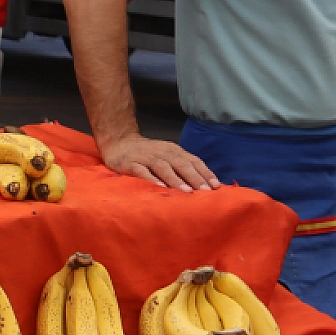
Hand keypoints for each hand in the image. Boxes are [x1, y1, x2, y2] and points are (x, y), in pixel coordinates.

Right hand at [101, 135, 219, 191]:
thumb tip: (201, 183)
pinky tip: (160, 188)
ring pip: (164, 168)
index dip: (205, 172)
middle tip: (206, 191)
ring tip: (187, 192)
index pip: (193, 160)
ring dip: (176, 180)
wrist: (119, 142)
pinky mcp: (131, 164)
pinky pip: (143, 172)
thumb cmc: (146, 153)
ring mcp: (146, 157)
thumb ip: (180, 166)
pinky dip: (152, 180)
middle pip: (181, 164)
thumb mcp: (166, 155)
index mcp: (173, 150)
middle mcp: (162, 152)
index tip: (216, 186)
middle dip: (195, 177)